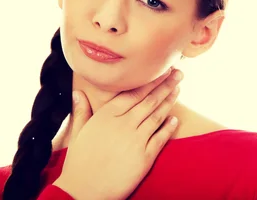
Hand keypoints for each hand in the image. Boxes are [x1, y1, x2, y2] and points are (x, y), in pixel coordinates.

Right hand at [53, 67, 182, 199]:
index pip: (134, 92)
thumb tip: (78, 92)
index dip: (150, 80)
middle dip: (166, 84)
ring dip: (169, 101)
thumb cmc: (79, 163)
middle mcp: (123, 124)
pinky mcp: (144, 157)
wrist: (83, 192)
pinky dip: (169, 127)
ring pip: (157, 115)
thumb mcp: (77, 133)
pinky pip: (160, 138)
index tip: (161, 70)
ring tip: (178, 89)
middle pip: (149, 100)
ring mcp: (135, 140)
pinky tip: (175, 119)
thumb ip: (81, 111)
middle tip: (178, 73)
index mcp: (107, 115)